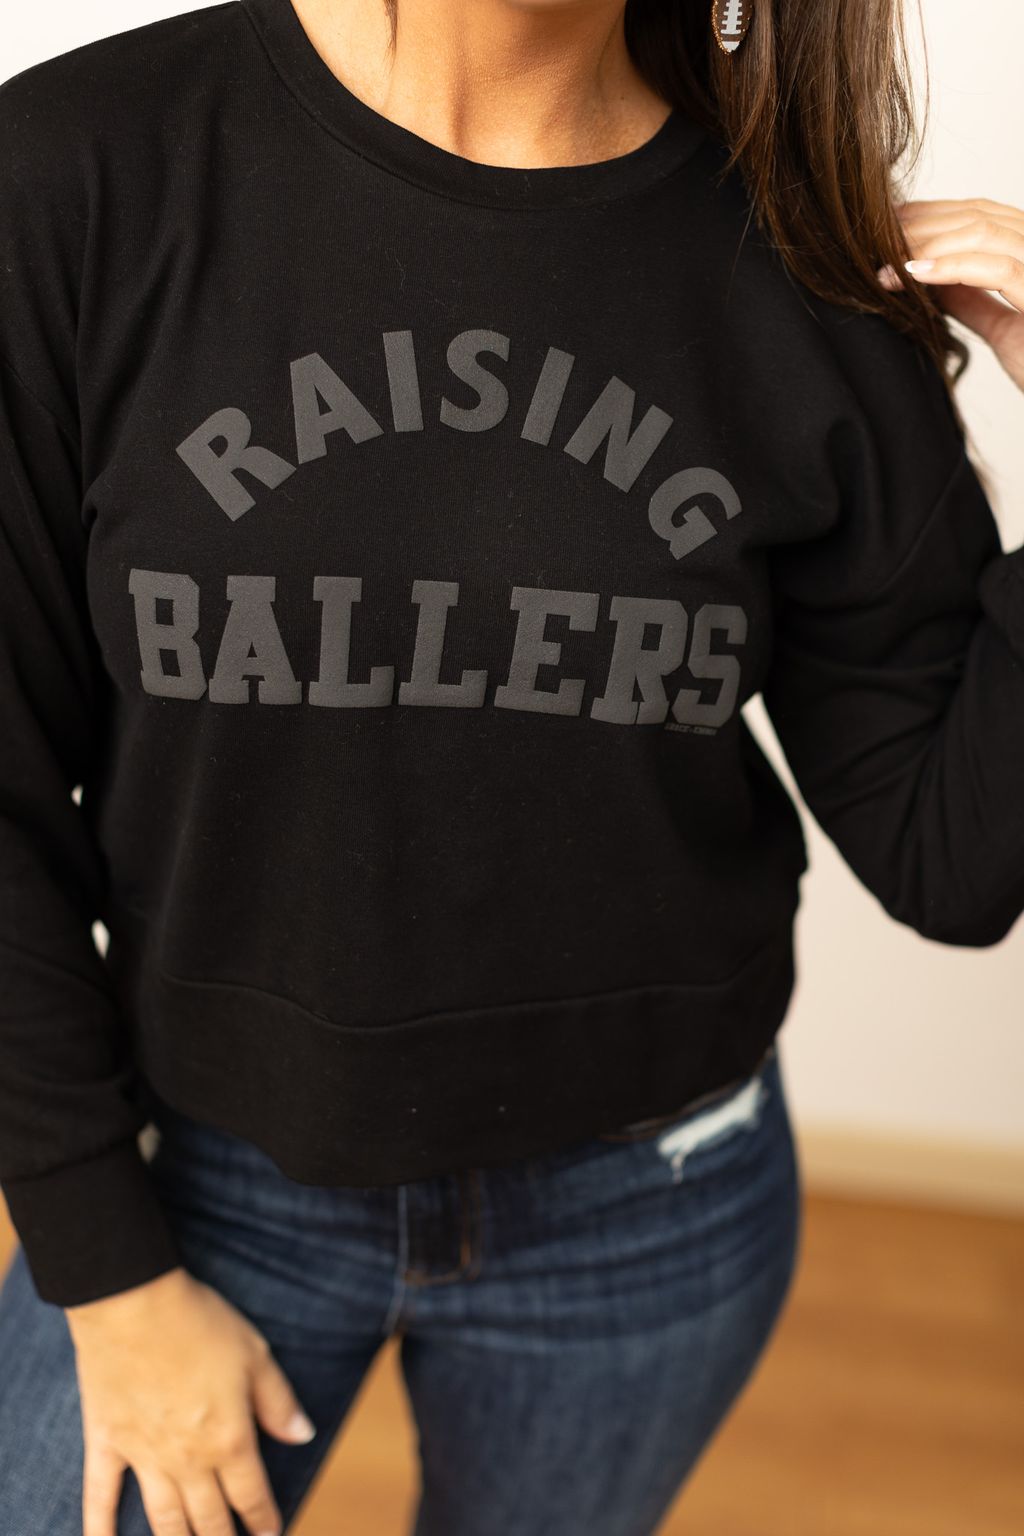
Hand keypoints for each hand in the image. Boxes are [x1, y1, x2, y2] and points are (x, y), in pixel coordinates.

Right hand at [65, 1266, 316, 1535]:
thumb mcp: (255, 1355)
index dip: (264, 1521)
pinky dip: (101, 1529)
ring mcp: (143, 1455)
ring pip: (164, 1519)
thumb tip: (303, 1436)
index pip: (251, 1495)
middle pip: (209, 1519)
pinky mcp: (106, 1442)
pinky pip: (101, 1497)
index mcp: (228, 1439)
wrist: (133, 1303)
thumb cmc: (200, 1323)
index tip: (270, 1535)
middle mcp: (187, 1458)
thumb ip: (278, 1402)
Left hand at [876, 196, 1023, 391]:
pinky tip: (912, 274)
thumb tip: (932, 278)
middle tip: (875, 242)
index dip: (930, 215)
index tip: (886, 228)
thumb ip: (972, 300)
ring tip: (885, 262)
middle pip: (978, 216)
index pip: (980, 215)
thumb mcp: (1001, 327)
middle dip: (921, 225)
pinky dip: (950, 267)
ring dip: (927, 244)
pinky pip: (998, 270)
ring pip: (984, 234)